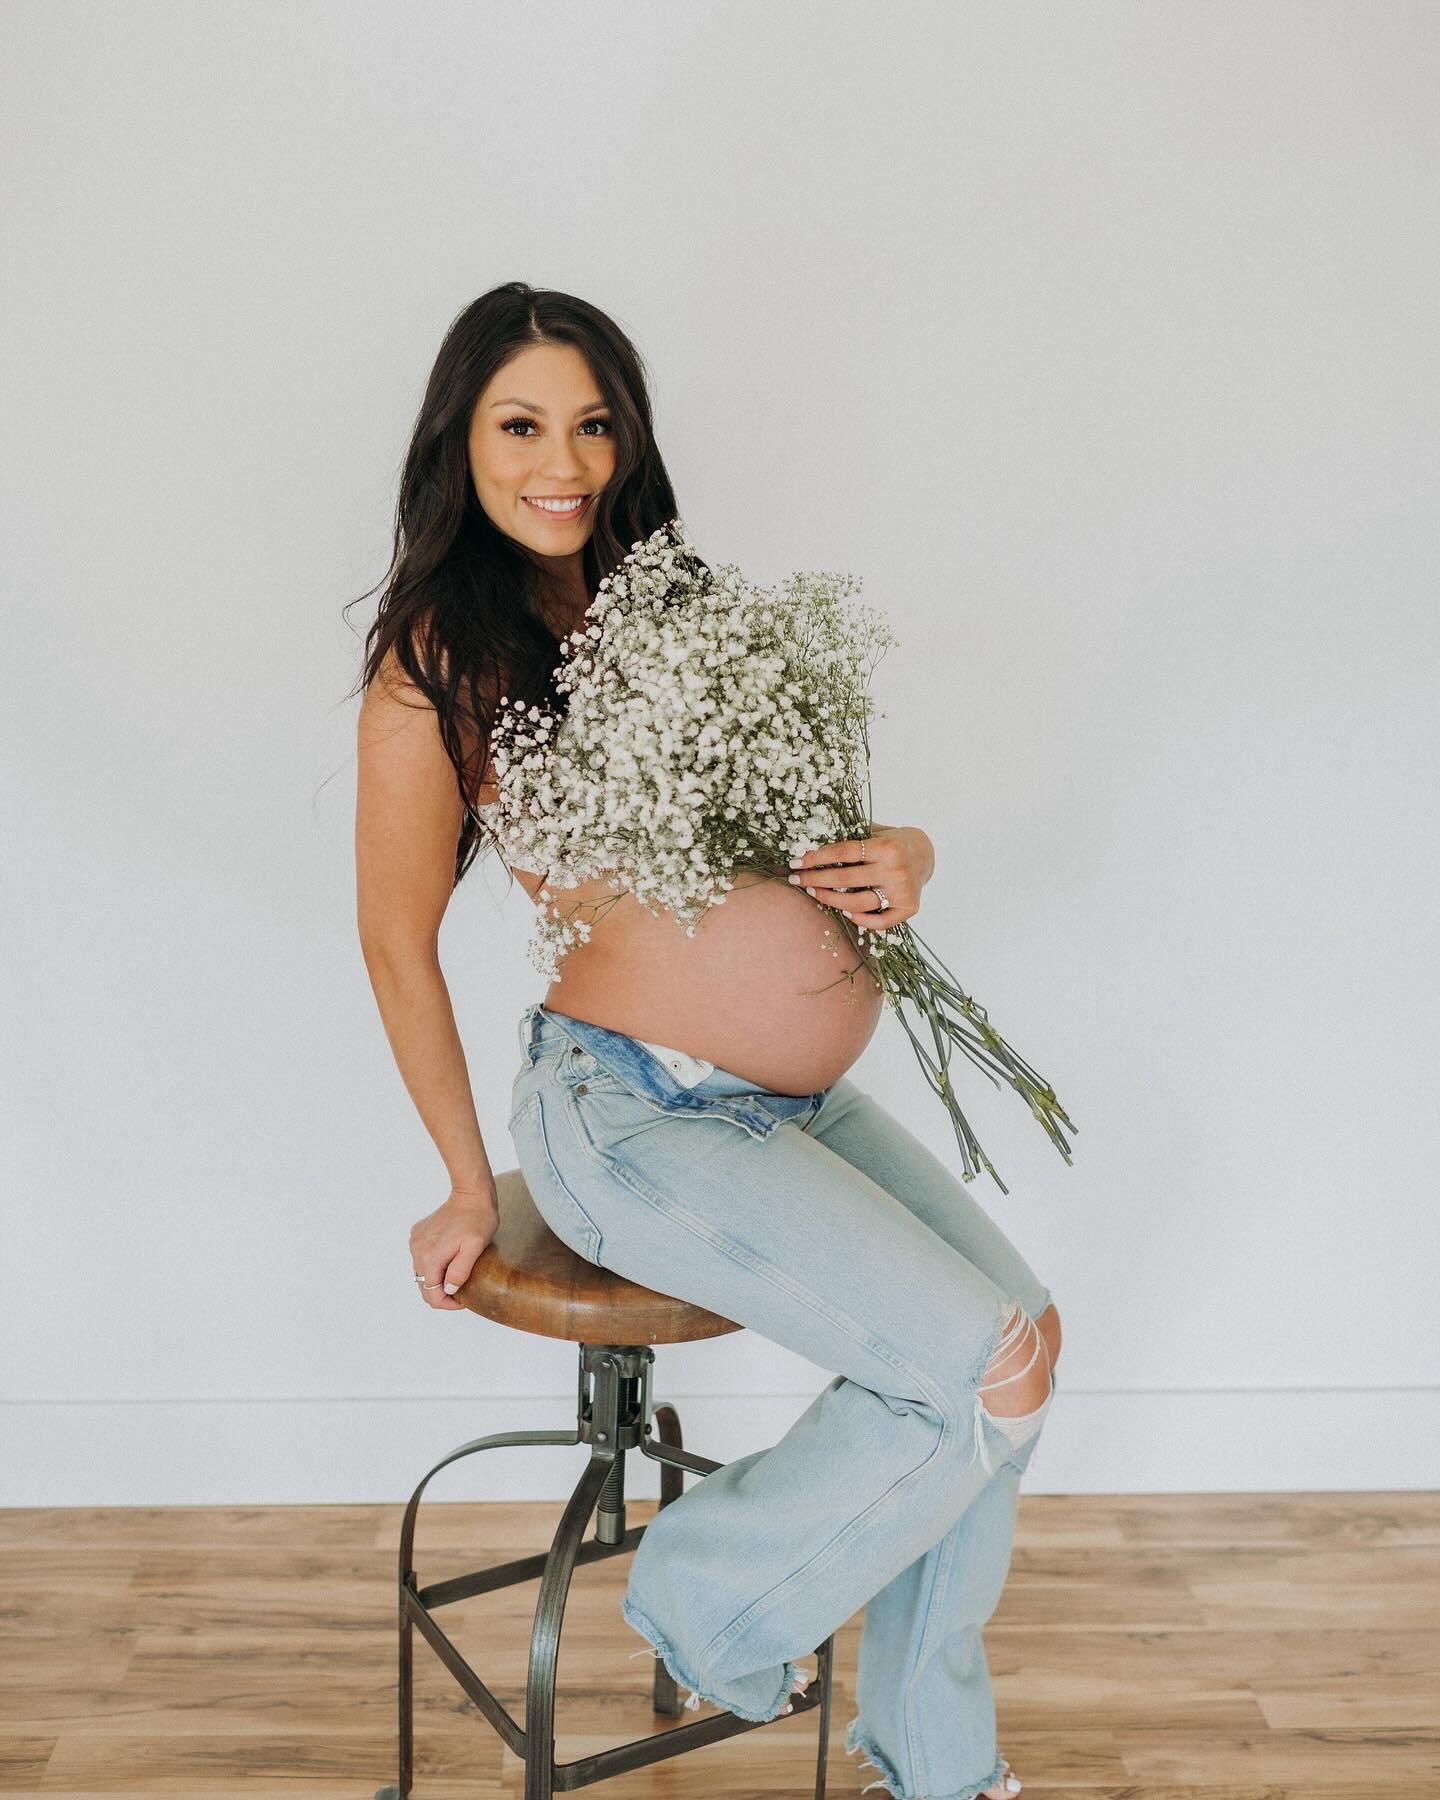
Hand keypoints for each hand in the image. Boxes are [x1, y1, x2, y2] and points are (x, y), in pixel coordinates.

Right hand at [409, 1184, 499, 1310]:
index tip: (463, 1300)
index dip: (447, 1303)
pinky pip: (422, 1258)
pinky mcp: (418, 1234)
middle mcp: (417, 1250)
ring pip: (422, 1273)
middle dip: (442, 1292)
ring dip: (438, 1278)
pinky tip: (450, 1257)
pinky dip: (434, 1264)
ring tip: (457, 1272)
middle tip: (462, 1290)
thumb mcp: (474, 1248)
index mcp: (430, 1257)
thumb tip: (449, 1289)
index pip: (431, 1294)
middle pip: (424, 1285)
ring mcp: (415, 1241)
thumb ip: (460, 1271)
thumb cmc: (477, 1219)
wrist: (471, 1194)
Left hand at [787, 823, 933, 930]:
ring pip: (857, 903)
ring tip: (813, 893)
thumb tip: (811, 848)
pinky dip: (861, 920)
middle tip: (796, 879)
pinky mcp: (909, 907)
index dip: (816, 858)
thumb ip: (850, 838)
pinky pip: (880, 921)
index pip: (843, 852)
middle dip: (815, 880)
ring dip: (830, 899)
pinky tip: (845, 913)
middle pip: (845, 879)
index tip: (796, 862)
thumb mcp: (875, 831)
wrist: (926, 853)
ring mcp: (902, 890)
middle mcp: (895, 869)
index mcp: (885, 846)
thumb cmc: (893, 841)